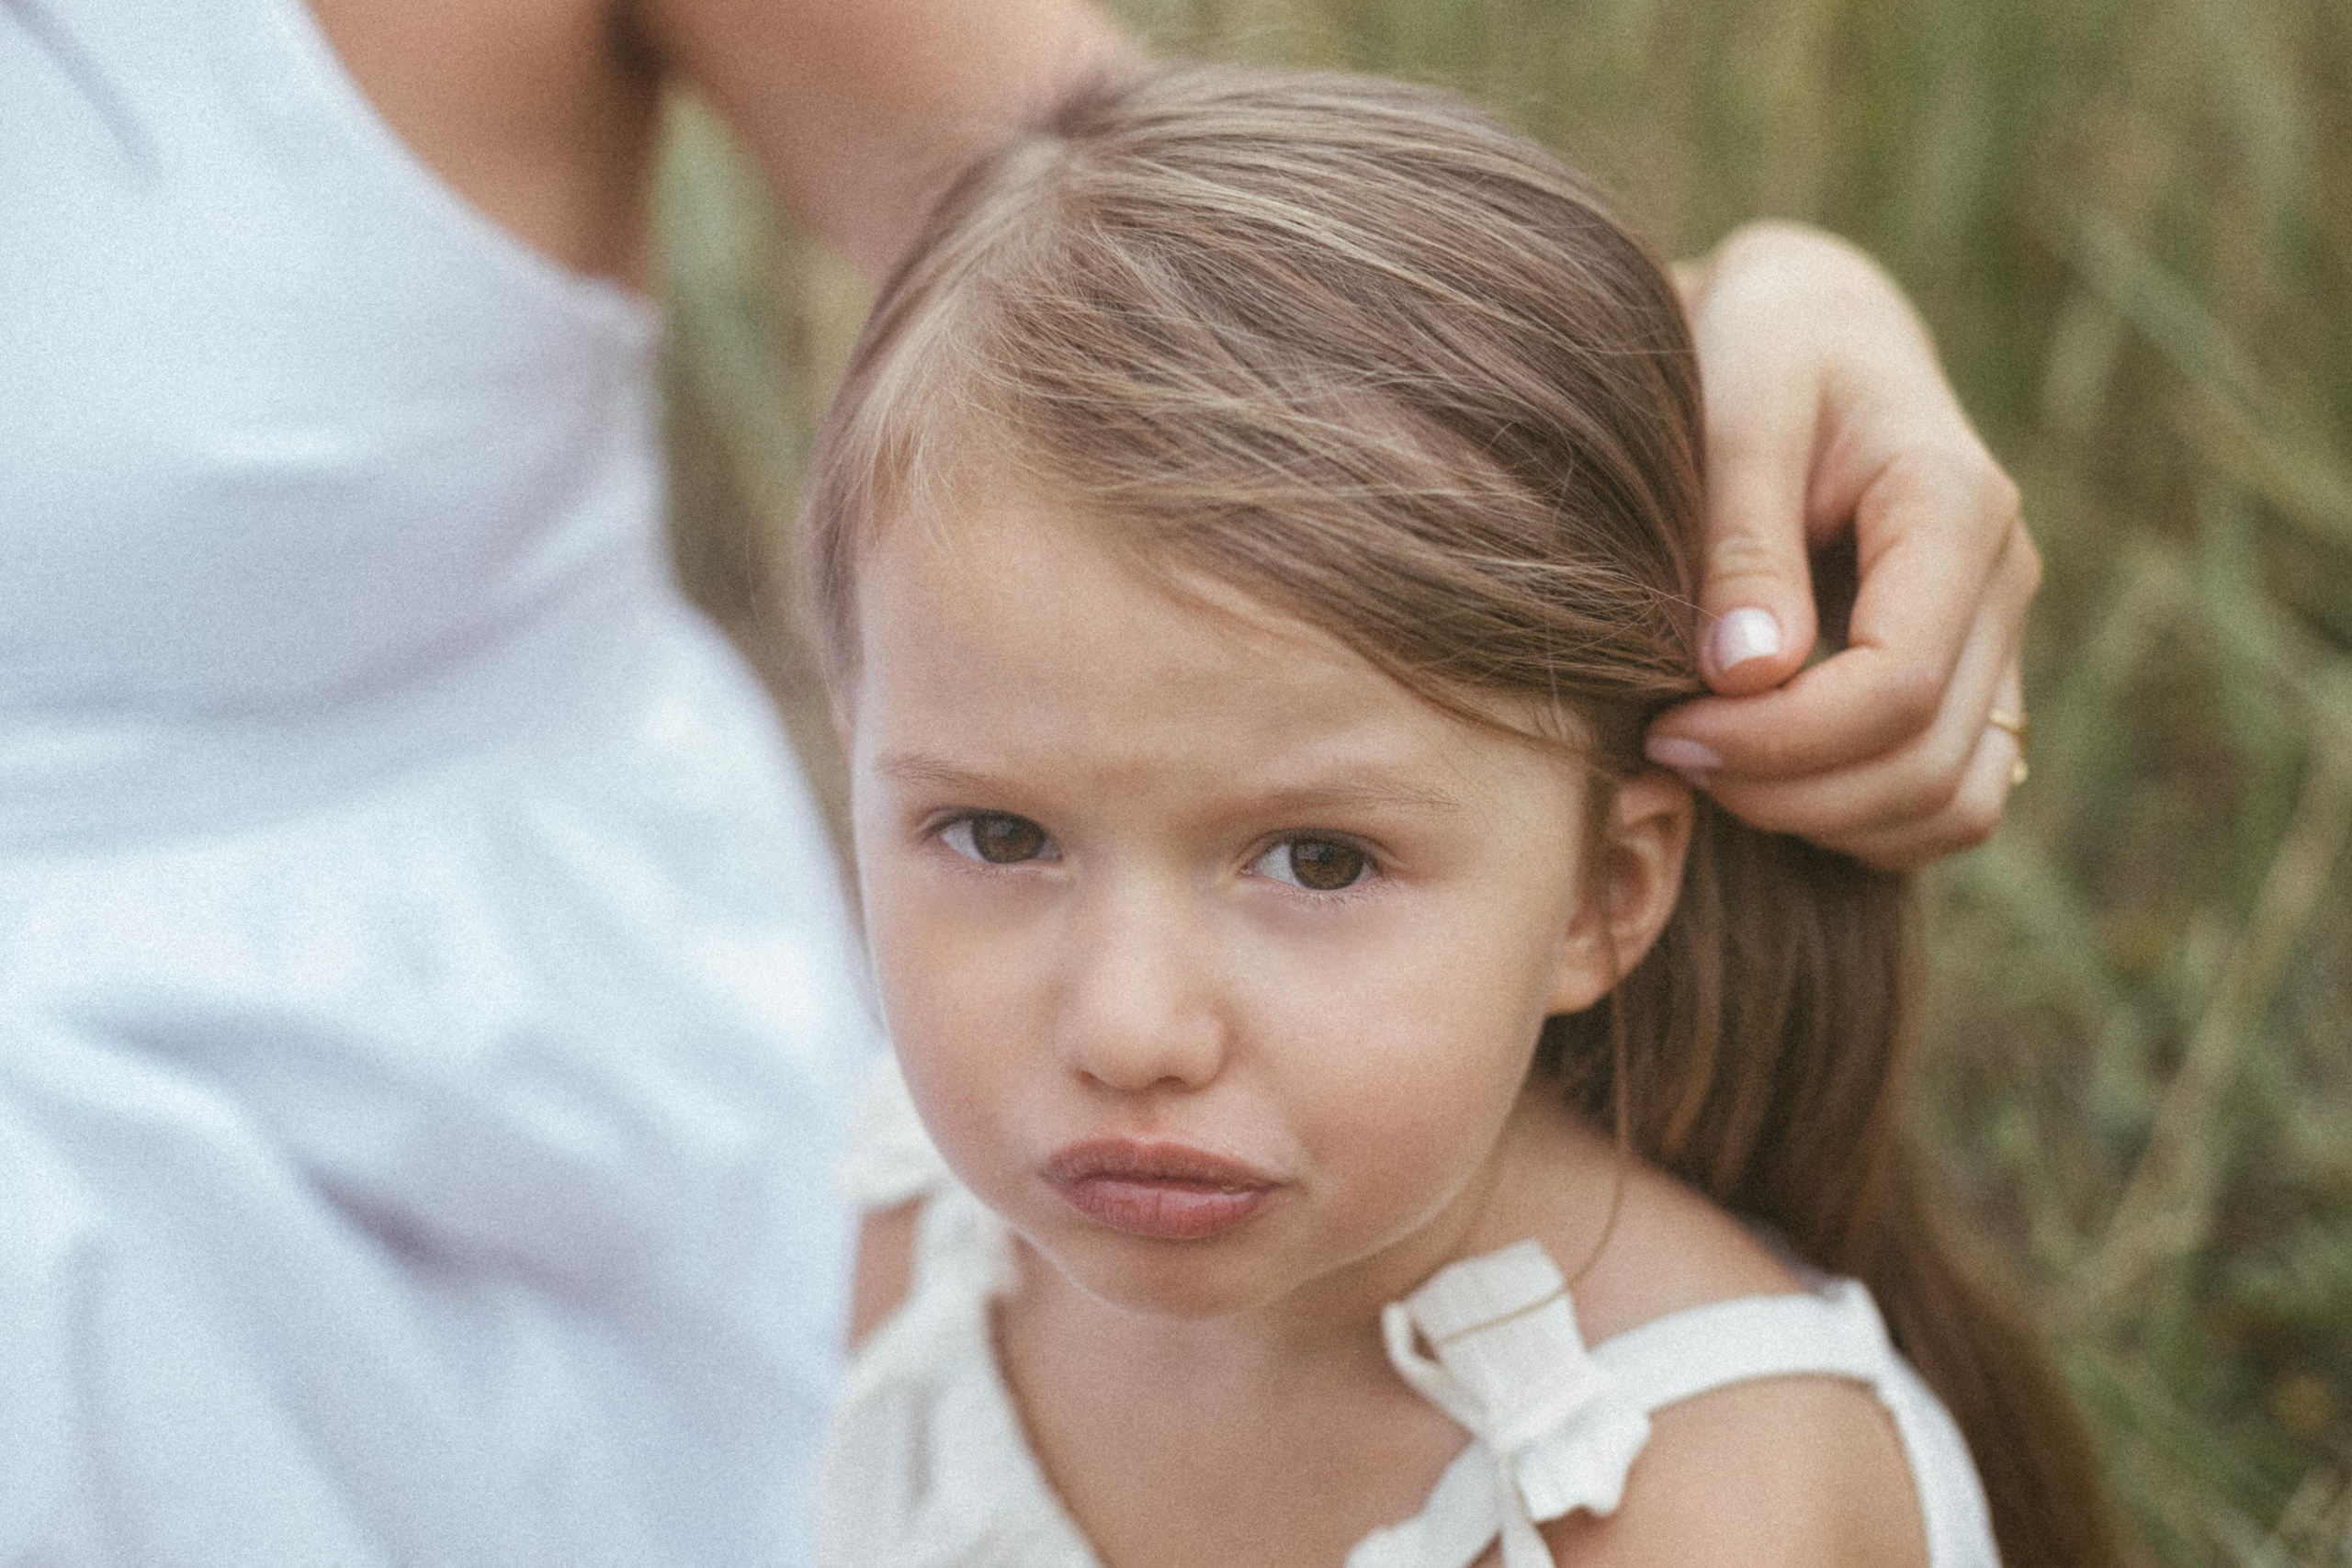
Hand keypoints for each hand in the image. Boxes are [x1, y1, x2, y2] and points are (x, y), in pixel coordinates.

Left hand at [1645, 223, 2037, 869]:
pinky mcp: (1970, 676)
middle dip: (1788, 789)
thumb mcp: (1738, 410)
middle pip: (1927, 764)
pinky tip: (1761, 774)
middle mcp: (2001, 581)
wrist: (1810, 330)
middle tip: (1668, 752)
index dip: (1779, 741)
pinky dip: (1861, 819)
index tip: (1668, 728)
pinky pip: (1949, 799)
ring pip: (1954, 803)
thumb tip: (1750, 673)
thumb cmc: (1760, 353)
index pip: (1898, 686)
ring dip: (1826, 818)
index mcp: (1954, 508)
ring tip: (1710, 765)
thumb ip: (1743, 540)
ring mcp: (1997, 636)